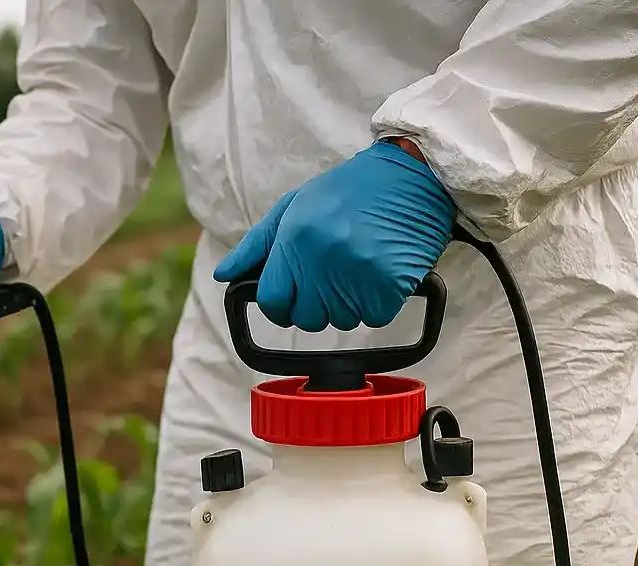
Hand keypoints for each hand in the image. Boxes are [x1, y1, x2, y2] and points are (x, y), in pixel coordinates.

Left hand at [214, 140, 454, 331]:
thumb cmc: (349, 190)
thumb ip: (256, 245)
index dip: (280, 304)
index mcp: (295, 239)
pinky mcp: (390, 283)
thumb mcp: (294, 206)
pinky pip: (374, 317)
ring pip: (340, 321)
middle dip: (314, 305)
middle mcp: (323, 259)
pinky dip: (376, 304)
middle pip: (305, 318)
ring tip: (357, 269)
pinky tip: (379, 274)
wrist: (413, 173)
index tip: (293, 294)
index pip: (272, 301)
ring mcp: (357, 273)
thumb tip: (223, 276)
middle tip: (331, 277)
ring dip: (347, 304)